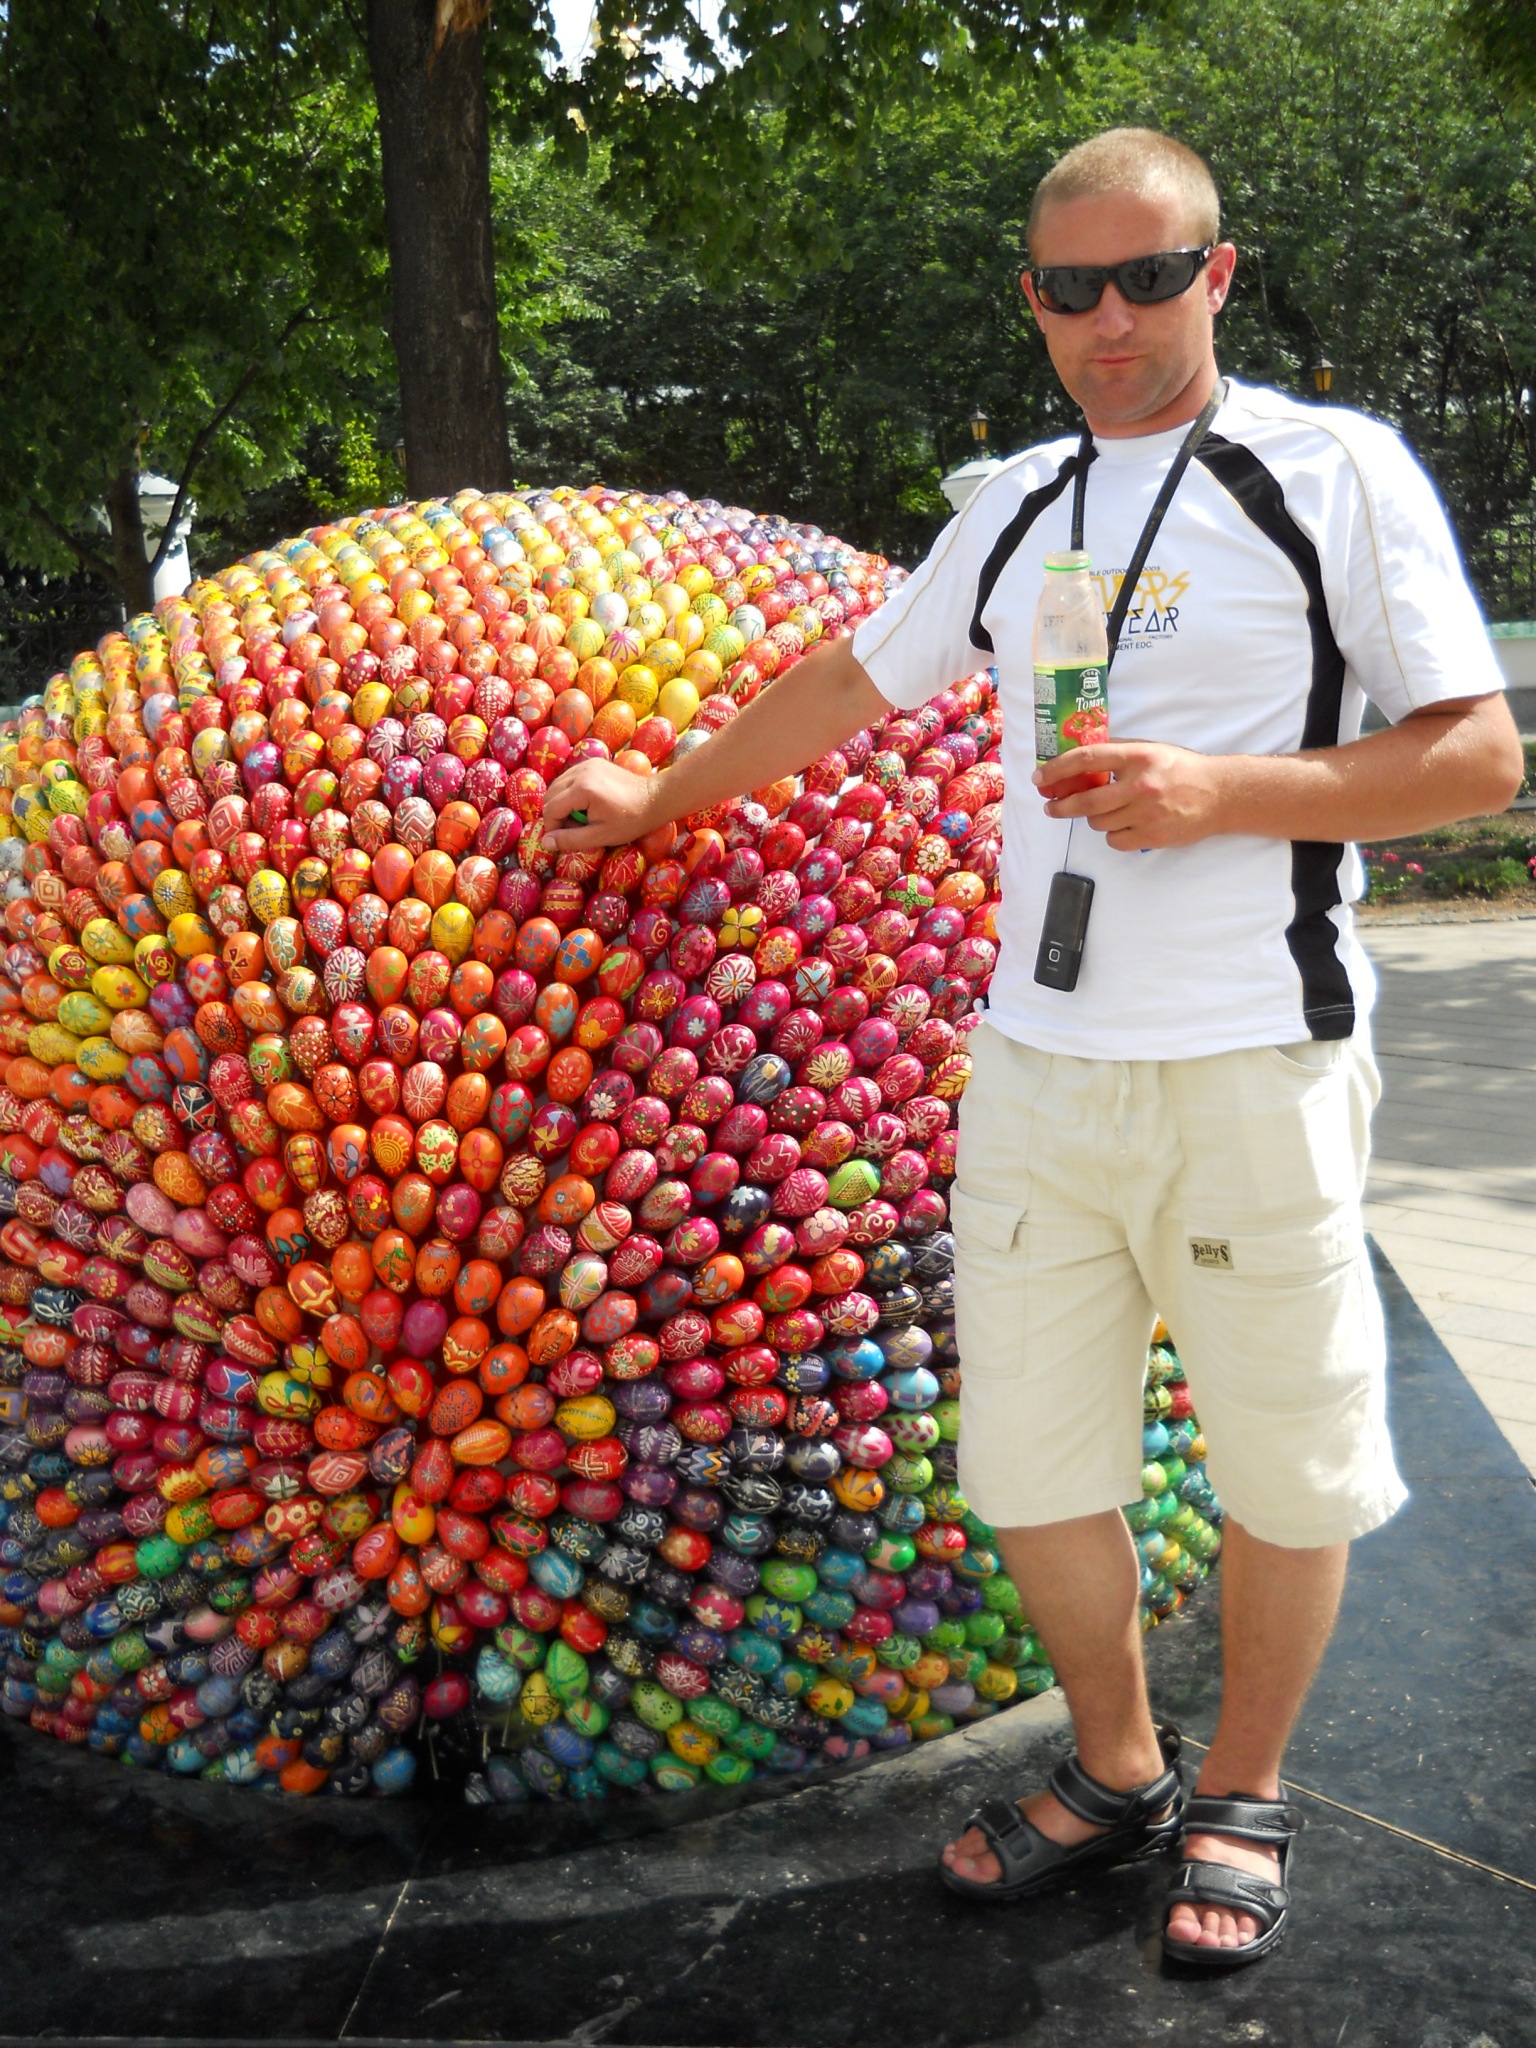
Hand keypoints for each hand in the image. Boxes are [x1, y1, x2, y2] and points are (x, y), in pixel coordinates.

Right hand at [541, 758, 659, 851]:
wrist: (655, 798)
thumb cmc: (631, 820)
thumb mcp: (601, 836)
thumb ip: (571, 840)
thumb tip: (545, 842)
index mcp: (582, 789)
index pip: (551, 808)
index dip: (552, 827)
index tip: (563, 838)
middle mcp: (581, 771)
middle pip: (550, 794)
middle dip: (555, 814)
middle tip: (573, 828)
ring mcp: (587, 763)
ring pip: (557, 785)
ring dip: (562, 803)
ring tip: (580, 817)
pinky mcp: (593, 762)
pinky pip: (570, 778)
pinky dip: (570, 792)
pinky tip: (586, 803)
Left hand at [1034, 741, 1228, 849]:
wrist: (1219, 794)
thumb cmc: (1181, 769)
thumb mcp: (1151, 749)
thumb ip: (1117, 750)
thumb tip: (1079, 754)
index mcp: (1138, 757)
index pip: (1087, 759)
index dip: (1057, 769)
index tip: (1040, 777)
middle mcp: (1141, 785)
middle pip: (1085, 801)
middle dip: (1060, 806)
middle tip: (1050, 807)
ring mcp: (1146, 813)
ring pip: (1098, 822)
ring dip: (1093, 818)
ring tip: (1106, 811)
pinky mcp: (1152, 836)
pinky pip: (1114, 840)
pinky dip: (1112, 834)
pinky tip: (1123, 825)